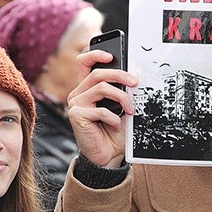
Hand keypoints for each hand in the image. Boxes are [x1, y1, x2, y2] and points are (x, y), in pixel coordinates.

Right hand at [67, 49, 137, 167]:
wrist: (109, 155)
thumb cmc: (115, 132)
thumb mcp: (122, 107)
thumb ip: (123, 91)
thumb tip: (134, 75)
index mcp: (88, 88)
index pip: (84, 63)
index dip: (96, 55)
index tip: (112, 56)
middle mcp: (79, 93)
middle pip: (98, 73)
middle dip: (120, 75)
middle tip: (135, 82)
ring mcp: (75, 104)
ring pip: (101, 88)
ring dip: (121, 98)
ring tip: (130, 110)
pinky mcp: (76, 116)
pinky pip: (100, 110)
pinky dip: (114, 118)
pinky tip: (116, 126)